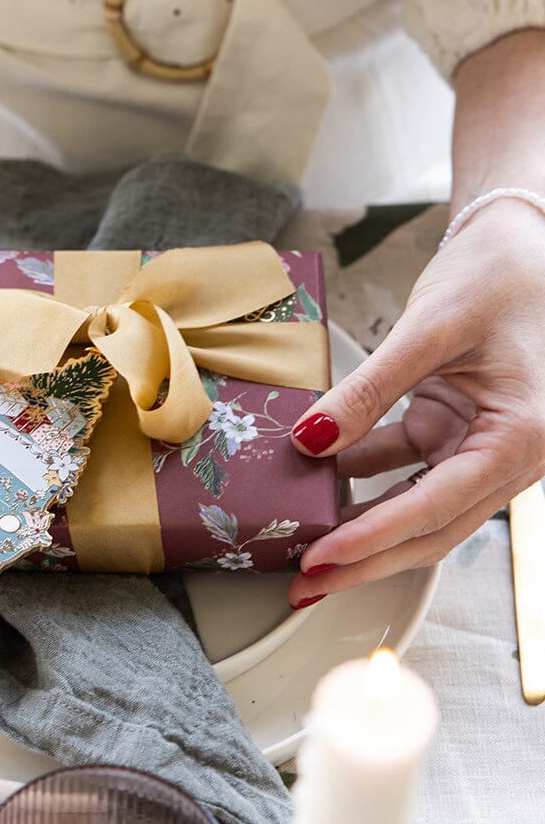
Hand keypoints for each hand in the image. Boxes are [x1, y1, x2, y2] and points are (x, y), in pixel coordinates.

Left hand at [287, 200, 544, 606]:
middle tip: (302, 584)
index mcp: (523, 438)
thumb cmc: (502, 274)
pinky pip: (405, 467)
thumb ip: (368, 390)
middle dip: (364, 560)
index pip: (438, 507)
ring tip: (300, 548)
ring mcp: (481, 446)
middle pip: (430, 529)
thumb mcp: (431, 327)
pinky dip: (363, 479)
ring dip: (361, 528)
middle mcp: (509, 456)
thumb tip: (309, 441)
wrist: (523, 238)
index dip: (374, 539)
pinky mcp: (454, 428)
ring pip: (416, 507)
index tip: (321, 558)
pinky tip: (315, 485)